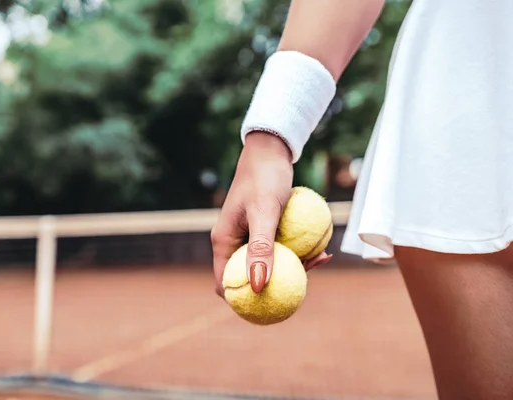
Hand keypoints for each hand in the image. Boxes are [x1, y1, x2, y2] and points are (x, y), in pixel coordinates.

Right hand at [210, 132, 331, 298]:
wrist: (271, 151)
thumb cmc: (265, 178)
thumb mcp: (265, 213)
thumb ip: (261, 249)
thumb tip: (259, 286)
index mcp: (223, 241)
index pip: (225, 283)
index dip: (243, 300)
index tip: (271, 307)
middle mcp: (233, 242)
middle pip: (249, 276)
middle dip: (276, 284)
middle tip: (306, 283)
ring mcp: (248, 236)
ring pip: (268, 263)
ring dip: (293, 267)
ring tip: (321, 260)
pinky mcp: (264, 229)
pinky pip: (280, 248)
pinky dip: (297, 251)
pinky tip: (321, 249)